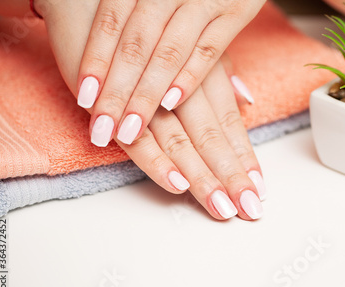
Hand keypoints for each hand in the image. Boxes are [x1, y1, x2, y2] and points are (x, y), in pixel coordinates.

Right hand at [39, 0, 265, 219]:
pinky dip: (156, 161)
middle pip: (211, 137)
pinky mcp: (114, 101)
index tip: (258, 187)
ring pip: (182, 142)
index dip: (245, 157)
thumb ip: (221, 75)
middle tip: (247, 208)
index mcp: (203, 73)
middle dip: (231, 175)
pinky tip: (175, 183)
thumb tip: (247, 99)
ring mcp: (148, 95)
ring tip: (219, 206)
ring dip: (201, 177)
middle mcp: (182, 85)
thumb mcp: (191, 47)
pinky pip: (138, 136)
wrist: (86, 3)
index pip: (230, 123)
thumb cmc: (145, 31)